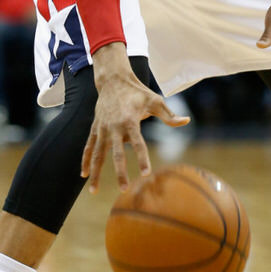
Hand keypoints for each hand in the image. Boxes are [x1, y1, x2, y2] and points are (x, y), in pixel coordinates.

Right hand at [81, 54, 189, 191]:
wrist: (113, 80)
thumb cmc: (137, 92)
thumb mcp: (155, 100)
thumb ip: (169, 114)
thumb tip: (186, 121)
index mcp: (130, 120)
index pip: (138, 143)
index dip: (142, 158)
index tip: (145, 173)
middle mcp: (114, 126)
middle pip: (117, 153)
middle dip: (120, 172)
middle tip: (124, 189)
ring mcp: (102, 128)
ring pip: (98, 154)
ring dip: (96, 172)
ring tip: (94, 191)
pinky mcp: (95, 128)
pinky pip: (89, 147)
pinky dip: (85, 160)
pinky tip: (84, 175)